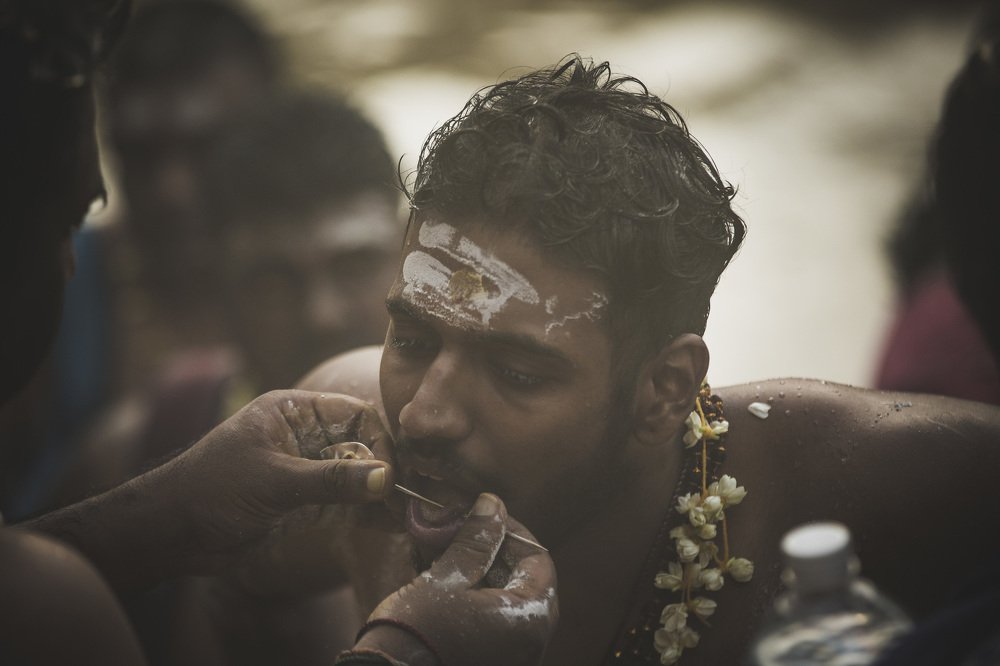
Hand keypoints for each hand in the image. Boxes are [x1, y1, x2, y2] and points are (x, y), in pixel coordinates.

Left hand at [153, 389, 395, 572]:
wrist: (171, 533)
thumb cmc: (213, 490)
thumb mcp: (275, 481)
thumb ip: (332, 480)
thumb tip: (387, 478)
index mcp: (293, 412)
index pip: (353, 415)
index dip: (378, 440)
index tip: (393, 472)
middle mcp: (304, 437)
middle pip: (361, 446)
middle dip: (385, 471)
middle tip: (408, 497)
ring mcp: (305, 470)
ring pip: (356, 478)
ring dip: (380, 496)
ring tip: (409, 516)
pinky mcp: (304, 503)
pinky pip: (344, 503)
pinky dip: (366, 514)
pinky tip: (390, 526)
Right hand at [356, 494, 557, 665]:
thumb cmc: (418, 634)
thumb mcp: (448, 578)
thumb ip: (476, 540)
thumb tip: (493, 504)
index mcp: (530, 620)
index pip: (539, 560)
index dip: (511, 532)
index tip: (482, 516)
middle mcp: (530, 642)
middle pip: (524, 580)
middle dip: (492, 551)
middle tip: (459, 532)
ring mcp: (511, 655)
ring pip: (506, 599)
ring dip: (479, 571)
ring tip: (443, 552)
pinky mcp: (490, 660)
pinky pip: (493, 620)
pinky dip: (474, 596)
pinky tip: (443, 580)